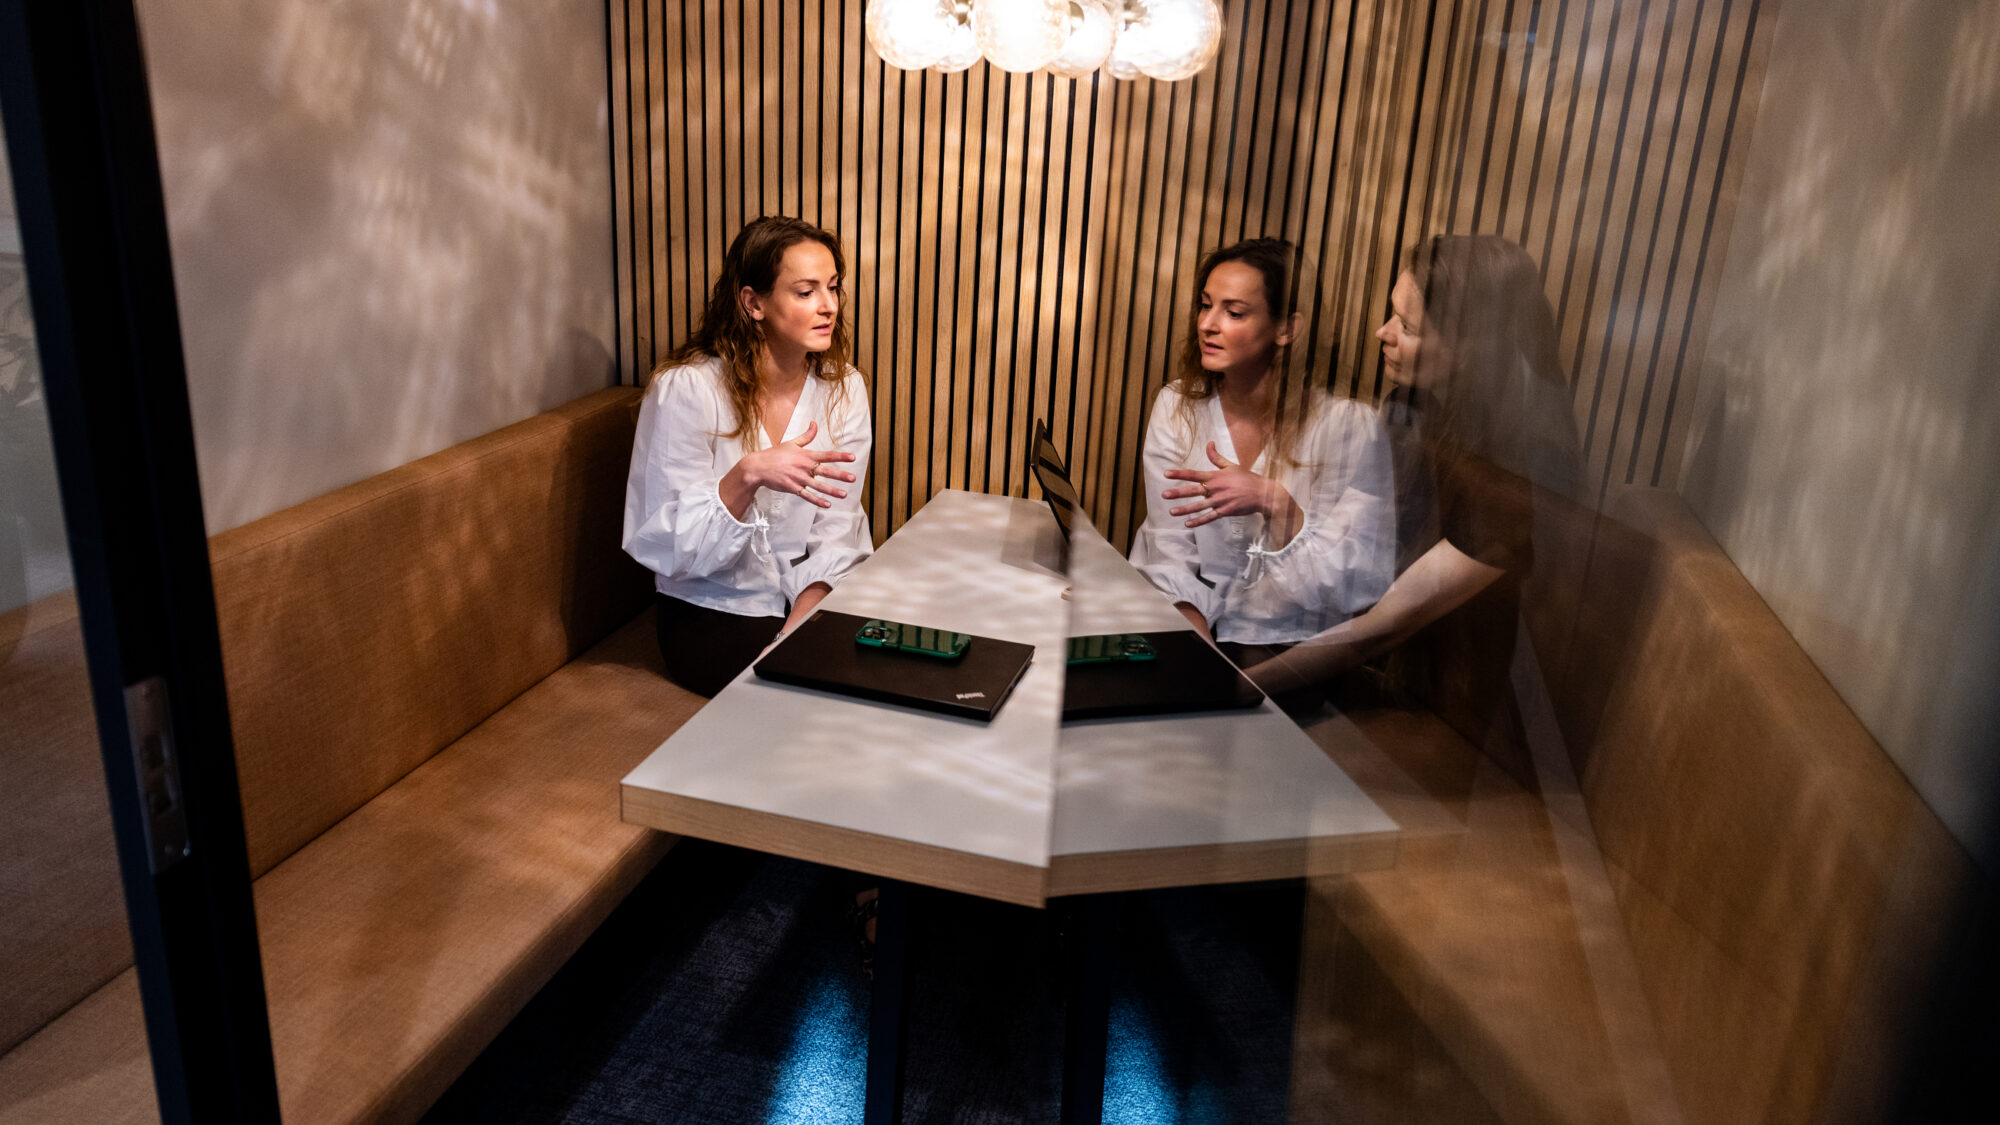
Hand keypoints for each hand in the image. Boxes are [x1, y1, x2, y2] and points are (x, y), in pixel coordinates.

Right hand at [743, 421, 857, 509]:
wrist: (758, 467)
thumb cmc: (775, 454)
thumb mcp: (791, 443)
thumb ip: (807, 436)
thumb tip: (815, 423)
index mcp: (805, 455)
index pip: (827, 455)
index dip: (840, 456)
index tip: (852, 457)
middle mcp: (804, 467)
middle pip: (825, 471)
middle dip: (840, 475)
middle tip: (853, 478)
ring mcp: (798, 478)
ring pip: (818, 486)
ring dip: (832, 490)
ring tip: (844, 494)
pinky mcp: (792, 488)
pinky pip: (807, 496)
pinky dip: (817, 501)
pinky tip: (827, 504)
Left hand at [1161, 442, 1286, 527]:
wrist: (1263, 493)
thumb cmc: (1246, 478)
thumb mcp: (1231, 465)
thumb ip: (1216, 457)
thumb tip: (1209, 443)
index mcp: (1216, 476)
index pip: (1194, 474)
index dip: (1179, 474)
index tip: (1166, 474)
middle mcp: (1216, 489)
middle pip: (1193, 491)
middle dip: (1178, 493)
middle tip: (1164, 495)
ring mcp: (1220, 501)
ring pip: (1199, 506)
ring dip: (1185, 510)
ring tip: (1172, 512)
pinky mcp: (1225, 511)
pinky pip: (1209, 517)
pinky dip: (1199, 521)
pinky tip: (1188, 524)